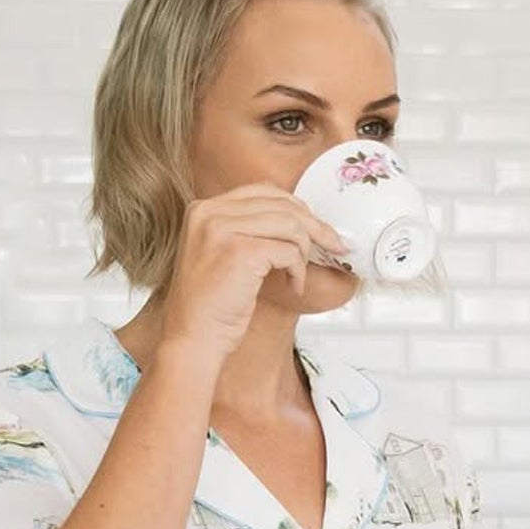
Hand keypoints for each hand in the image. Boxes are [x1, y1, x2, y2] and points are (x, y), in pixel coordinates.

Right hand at [157, 185, 348, 368]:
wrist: (194, 337)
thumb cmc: (211, 306)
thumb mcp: (223, 255)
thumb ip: (247, 231)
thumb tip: (298, 220)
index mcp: (204, 209)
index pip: (263, 190)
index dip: (297, 208)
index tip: (318, 227)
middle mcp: (209, 212)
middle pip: (281, 204)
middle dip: (315, 227)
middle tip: (335, 246)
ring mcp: (222, 230)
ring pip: (290, 225)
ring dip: (305, 253)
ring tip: (299, 276)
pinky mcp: (240, 253)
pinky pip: (289, 252)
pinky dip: (299, 271)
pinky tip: (293, 287)